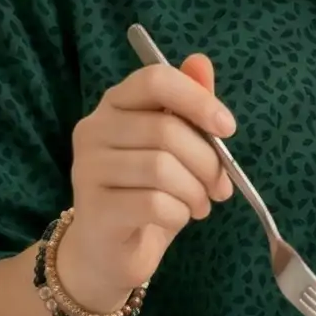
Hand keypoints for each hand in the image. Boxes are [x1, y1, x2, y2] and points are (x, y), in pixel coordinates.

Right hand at [59, 55, 235, 313]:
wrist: (107, 252)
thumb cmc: (145, 194)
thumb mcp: (173, 148)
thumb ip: (187, 106)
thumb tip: (201, 62)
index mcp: (114, 105)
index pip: (154, 79)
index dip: (197, 99)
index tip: (227, 128)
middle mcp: (93, 130)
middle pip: (166, 130)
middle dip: (207, 162)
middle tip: (220, 186)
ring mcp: (87, 169)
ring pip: (162, 168)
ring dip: (195, 191)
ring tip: (199, 204)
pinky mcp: (94, 209)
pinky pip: (154, 204)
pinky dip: (179, 214)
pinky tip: (177, 219)